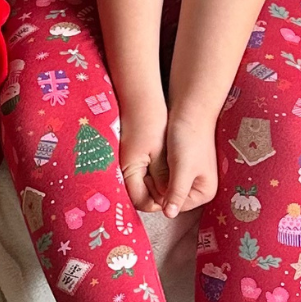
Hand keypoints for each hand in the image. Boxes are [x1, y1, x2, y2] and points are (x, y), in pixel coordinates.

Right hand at [117, 95, 168, 213]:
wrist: (140, 97)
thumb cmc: (149, 123)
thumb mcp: (161, 155)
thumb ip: (164, 180)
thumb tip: (170, 204)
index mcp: (128, 172)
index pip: (142, 201)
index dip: (160, 202)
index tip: (175, 195)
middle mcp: (124, 171)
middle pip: (142, 194)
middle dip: (159, 193)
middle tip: (176, 182)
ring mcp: (128, 162)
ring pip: (145, 183)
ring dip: (159, 182)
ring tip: (173, 172)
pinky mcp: (133, 155)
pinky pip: (144, 172)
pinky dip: (155, 172)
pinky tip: (167, 164)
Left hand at [157, 108, 219, 218]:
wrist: (190, 111)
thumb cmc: (189, 139)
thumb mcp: (182, 169)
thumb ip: (176, 192)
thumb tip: (169, 215)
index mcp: (205, 192)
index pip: (175, 206)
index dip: (160, 198)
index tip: (148, 183)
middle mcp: (201, 187)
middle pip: (172, 197)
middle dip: (160, 189)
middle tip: (147, 174)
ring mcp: (193, 176)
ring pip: (168, 186)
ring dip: (158, 180)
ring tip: (150, 166)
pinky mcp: (184, 165)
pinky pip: (168, 175)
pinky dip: (160, 171)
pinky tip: (154, 161)